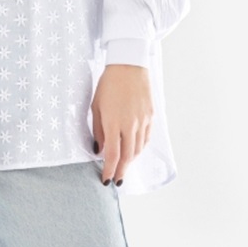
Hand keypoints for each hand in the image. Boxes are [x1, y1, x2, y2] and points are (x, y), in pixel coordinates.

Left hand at [91, 64, 151, 185]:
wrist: (128, 66)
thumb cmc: (108, 84)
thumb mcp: (96, 107)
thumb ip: (98, 130)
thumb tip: (99, 149)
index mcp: (113, 122)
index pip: (113, 155)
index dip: (109, 170)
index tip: (106, 180)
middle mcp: (130, 124)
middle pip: (128, 156)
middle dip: (121, 171)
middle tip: (117, 180)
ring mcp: (143, 121)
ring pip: (138, 149)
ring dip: (131, 161)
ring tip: (124, 167)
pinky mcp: (150, 116)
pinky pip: (146, 138)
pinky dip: (140, 148)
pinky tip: (135, 151)